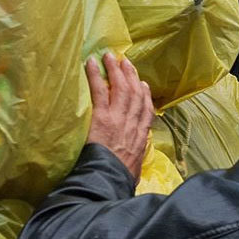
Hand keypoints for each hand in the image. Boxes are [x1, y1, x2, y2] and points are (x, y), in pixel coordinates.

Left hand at [85, 52, 154, 178]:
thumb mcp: (135, 172)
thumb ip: (134, 162)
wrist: (109, 181)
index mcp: (140, 138)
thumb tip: (133, 165)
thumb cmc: (119, 181)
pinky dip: (95, 75)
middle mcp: (132, 125)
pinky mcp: (102, 118)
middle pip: (135, 94)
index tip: (143, 85)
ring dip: (116, 70)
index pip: (146, 112)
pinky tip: (91, 63)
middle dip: (131, 76)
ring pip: (121, 88)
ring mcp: (118, 119)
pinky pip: (100, 91)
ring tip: (111, 57)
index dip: (146, 96)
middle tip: (126, 62)